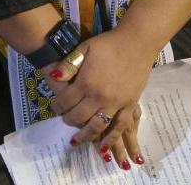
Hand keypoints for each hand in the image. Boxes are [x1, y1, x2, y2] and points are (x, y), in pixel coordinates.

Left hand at [43, 26, 154, 169]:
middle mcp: (99, 97)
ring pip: (96, 127)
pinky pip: (118, 127)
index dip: (57, 106)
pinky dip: (110, 139)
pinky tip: (103, 148)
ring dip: (84, 136)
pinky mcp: (129, 105)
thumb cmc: (110, 43)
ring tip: (76, 140)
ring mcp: (115, 103)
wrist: (137, 41)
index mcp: (86, 82)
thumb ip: (69, 65)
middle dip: (68, 119)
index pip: (65, 102)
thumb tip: (53, 77)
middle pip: (78, 117)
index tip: (55, 106)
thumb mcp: (85, 48)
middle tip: (66, 117)